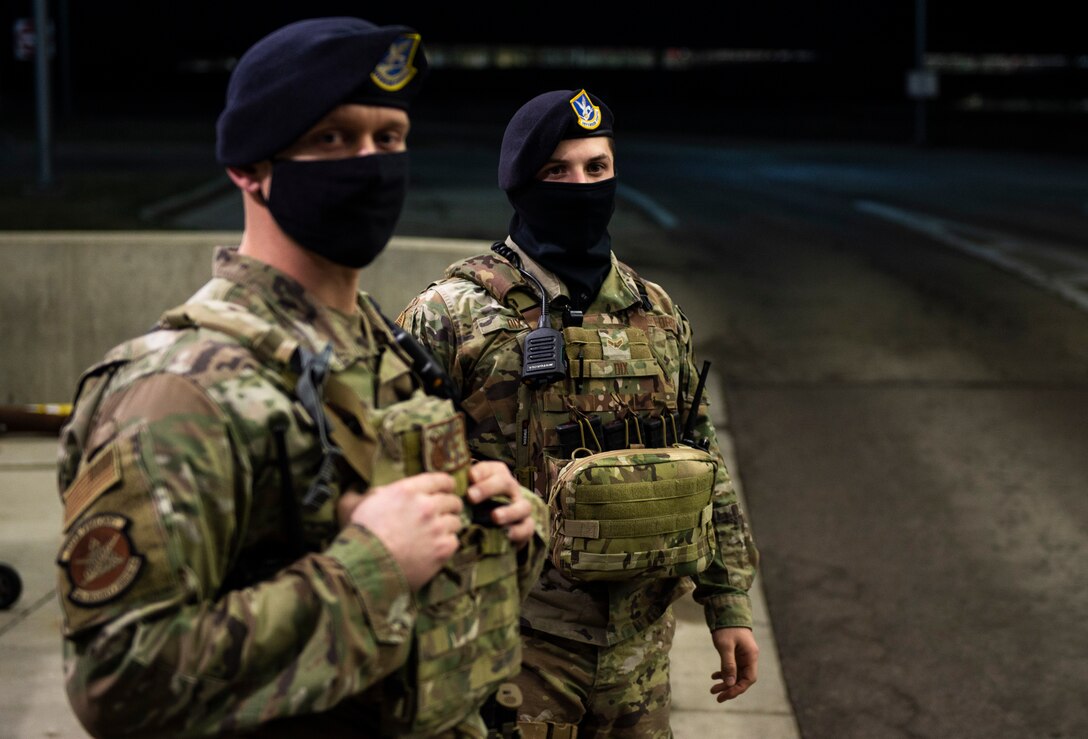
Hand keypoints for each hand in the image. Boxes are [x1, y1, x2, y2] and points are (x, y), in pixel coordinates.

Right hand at [338, 472, 462, 590]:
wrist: (365, 565)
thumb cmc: (362, 534)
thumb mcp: (368, 502)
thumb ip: (385, 492)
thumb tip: (389, 490)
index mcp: (408, 490)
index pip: (440, 480)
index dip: (446, 485)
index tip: (448, 489)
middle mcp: (426, 506)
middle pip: (452, 500)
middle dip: (449, 507)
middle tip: (444, 514)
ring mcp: (437, 527)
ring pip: (455, 521)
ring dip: (448, 527)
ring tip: (436, 534)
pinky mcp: (443, 548)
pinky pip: (454, 541)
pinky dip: (446, 544)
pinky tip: (434, 548)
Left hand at [466, 461, 535, 545]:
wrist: (491, 528)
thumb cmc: (476, 506)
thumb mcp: (467, 494)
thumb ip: (459, 488)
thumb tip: (443, 484)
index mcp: (497, 476)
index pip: (492, 469)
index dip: (482, 472)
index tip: (470, 477)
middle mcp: (511, 489)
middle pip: (506, 483)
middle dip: (488, 488)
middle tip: (471, 496)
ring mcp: (520, 507)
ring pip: (523, 506)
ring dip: (509, 511)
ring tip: (494, 517)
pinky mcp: (525, 527)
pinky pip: (527, 527)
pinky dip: (519, 531)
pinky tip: (507, 534)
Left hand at [710, 627, 758, 701]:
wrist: (726, 609)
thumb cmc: (727, 626)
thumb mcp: (725, 645)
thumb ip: (728, 664)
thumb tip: (729, 683)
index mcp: (751, 656)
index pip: (748, 679)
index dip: (737, 689)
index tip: (725, 695)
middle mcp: (749, 657)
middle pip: (742, 678)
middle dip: (730, 688)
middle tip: (716, 695)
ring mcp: (743, 655)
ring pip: (736, 674)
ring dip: (726, 682)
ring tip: (713, 689)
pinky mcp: (737, 652)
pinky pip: (732, 667)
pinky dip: (724, 673)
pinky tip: (714, 676)